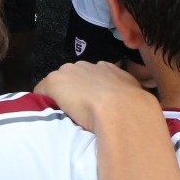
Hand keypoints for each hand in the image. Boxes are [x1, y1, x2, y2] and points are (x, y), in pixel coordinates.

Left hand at [35, 60, 156, 130]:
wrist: (122, 110)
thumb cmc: (134, 109)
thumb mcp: (136, 98)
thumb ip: (128, 97)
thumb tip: (131, 107)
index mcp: (109, 69)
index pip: (93, 76)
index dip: (90, 90)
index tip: (90, 104)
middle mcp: (89, 66)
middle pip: (74, 77)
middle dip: (74, 91)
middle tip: (77, 110)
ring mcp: (71, 72)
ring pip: (59, 83)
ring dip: (60, 95)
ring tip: (61, 113)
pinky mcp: (55, 81)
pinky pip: (42, 90)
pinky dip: (42, 100)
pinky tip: (45, 113)